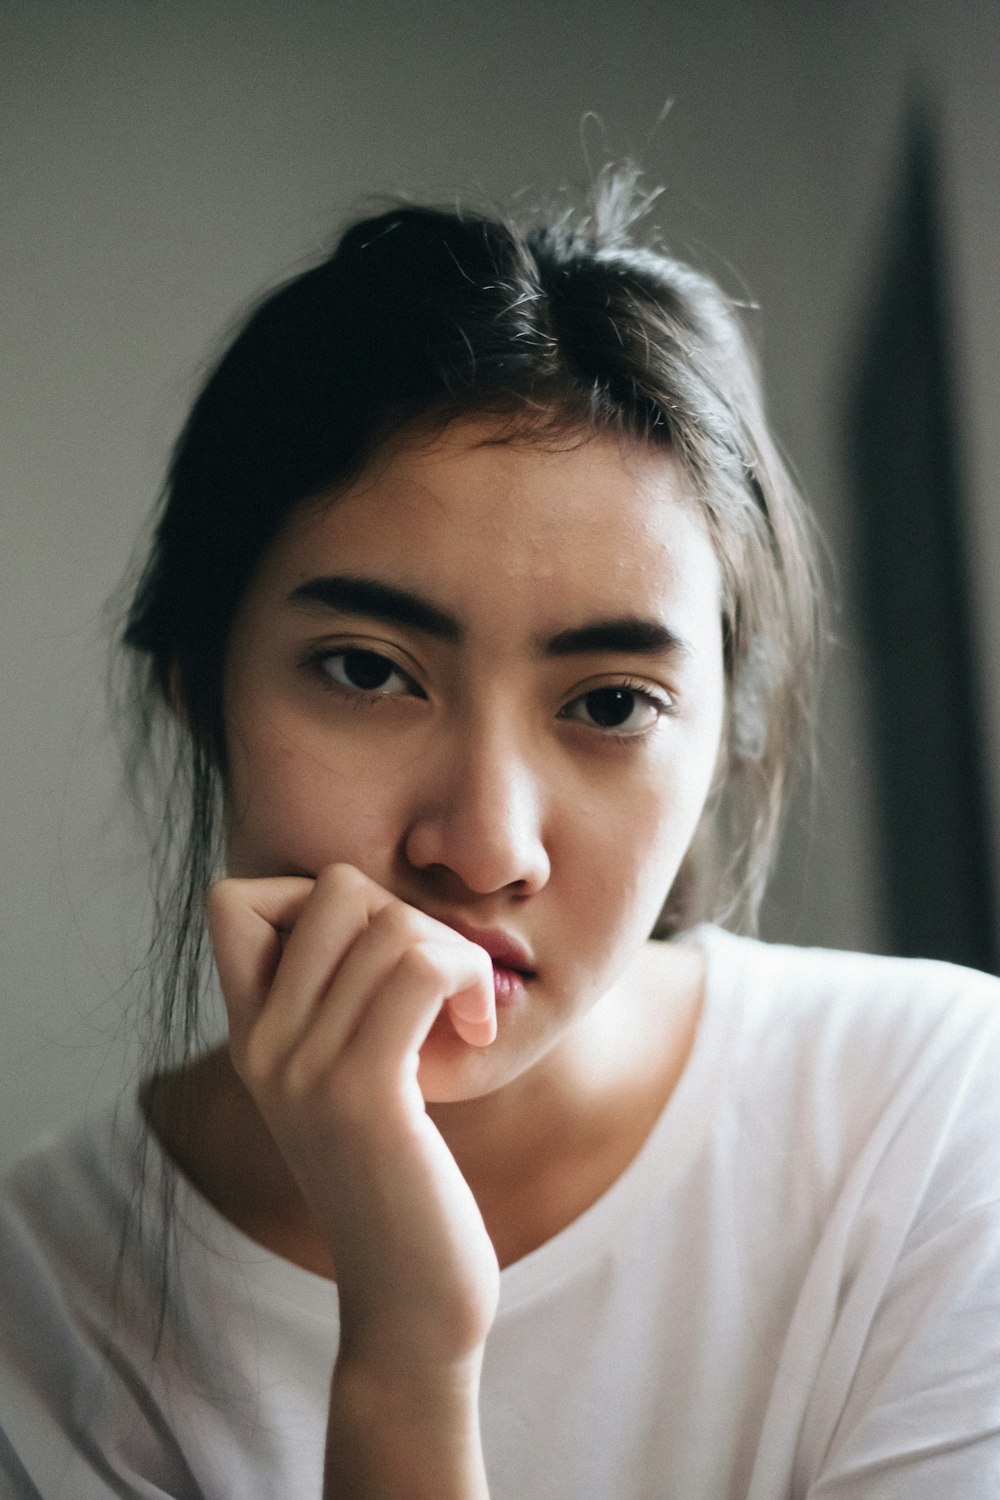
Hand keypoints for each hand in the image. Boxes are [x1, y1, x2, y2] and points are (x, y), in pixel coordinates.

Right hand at [207, 864, 500, 1371]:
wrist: (407, 1301)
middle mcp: (262, 1046)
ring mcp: (305, 1069)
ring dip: (456, 953)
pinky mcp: (365, 1094)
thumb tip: (380, 911)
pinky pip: (422, 971)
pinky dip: (469, 981)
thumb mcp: (344, 1084)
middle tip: (441, 985)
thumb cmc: (398, 1181)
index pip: (233, 899)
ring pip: (391, 924)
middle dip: (410, 915)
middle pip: (334, 888)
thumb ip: (337, 1004)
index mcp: (251, 1037)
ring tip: (469, 1013)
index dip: (315, 897)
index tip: (372, 957)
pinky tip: (479, 1032)